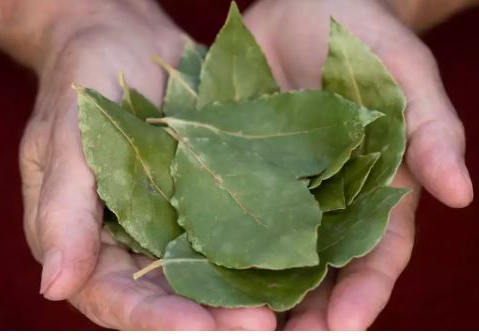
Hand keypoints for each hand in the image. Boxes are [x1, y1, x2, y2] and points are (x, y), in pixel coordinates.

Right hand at [19, 0, 278, 329]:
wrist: (122, 40)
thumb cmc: (81, 82)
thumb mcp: (63, 139)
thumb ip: (62, 211)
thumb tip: (54, 286)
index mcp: (86, 241)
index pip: (115, 297)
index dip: (154, 318)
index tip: (196, 330)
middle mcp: (133, 242)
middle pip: (170, 296)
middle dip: (212, 316)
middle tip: (258, 324)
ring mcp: (173, 221)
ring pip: (207, 271)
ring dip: (244, 292)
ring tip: (286, 307)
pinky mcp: (207, 196)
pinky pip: (232, 228)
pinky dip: (259, 248)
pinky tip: (293, 259)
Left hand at [245, 0, 472, 329]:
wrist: (304, 7)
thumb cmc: (363, 36)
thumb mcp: (405, 73)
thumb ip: (434, 130)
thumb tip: (460, 194)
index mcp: (373, 188)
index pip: (375, 254)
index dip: (365, 291)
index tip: (346, 326)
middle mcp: (325, 199)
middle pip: (319, 268)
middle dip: (304, 309)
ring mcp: (280, 187)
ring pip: (270, 251)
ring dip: (255, 289)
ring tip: (236, 323)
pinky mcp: (239, 167)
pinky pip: (227, 209)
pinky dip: (217, 242)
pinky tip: (198, 267)